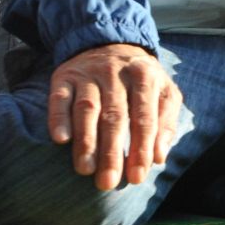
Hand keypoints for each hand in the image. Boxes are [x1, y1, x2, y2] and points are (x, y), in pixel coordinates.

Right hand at [47, 44, 181, 190]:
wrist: (109, 43)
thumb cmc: (141, 80)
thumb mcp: (164, 92)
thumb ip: (166, 122)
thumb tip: (159, 156)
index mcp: (145, 76)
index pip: (145, 117)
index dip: (141, 149)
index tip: (137, 177)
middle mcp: (116, 73)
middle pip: (114, 116)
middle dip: (111, 152)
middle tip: (107, 182)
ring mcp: (88, 73)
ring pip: (87, 109)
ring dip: (85, 141)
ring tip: (84, 169)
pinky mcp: (64, 76)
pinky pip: (60, 98)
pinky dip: (58, 118)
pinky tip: (60, 139)